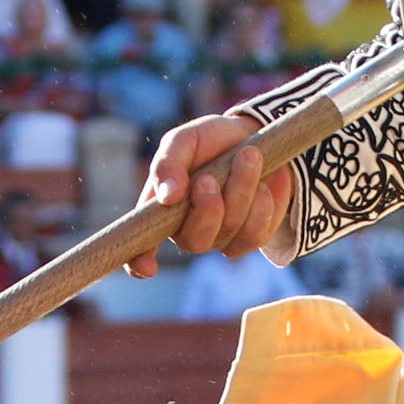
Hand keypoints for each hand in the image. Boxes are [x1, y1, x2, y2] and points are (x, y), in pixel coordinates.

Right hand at [132, 107, 292, 277]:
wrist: (254, 136)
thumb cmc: (211, 141)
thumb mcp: (185, 140)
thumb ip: (169, 163)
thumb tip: (167, 196)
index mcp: (162, 210)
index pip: (143, 246)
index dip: (140, 261)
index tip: (149, 267)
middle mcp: (188, 231)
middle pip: (194, 242)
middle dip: (207, 209)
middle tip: (210, 177)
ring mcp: (220, 238)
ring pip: (229, 231)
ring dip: (241, 190)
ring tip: (248, 156)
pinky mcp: (251, 238)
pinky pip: (256, 233)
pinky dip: (262, 203)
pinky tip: (262, 184)